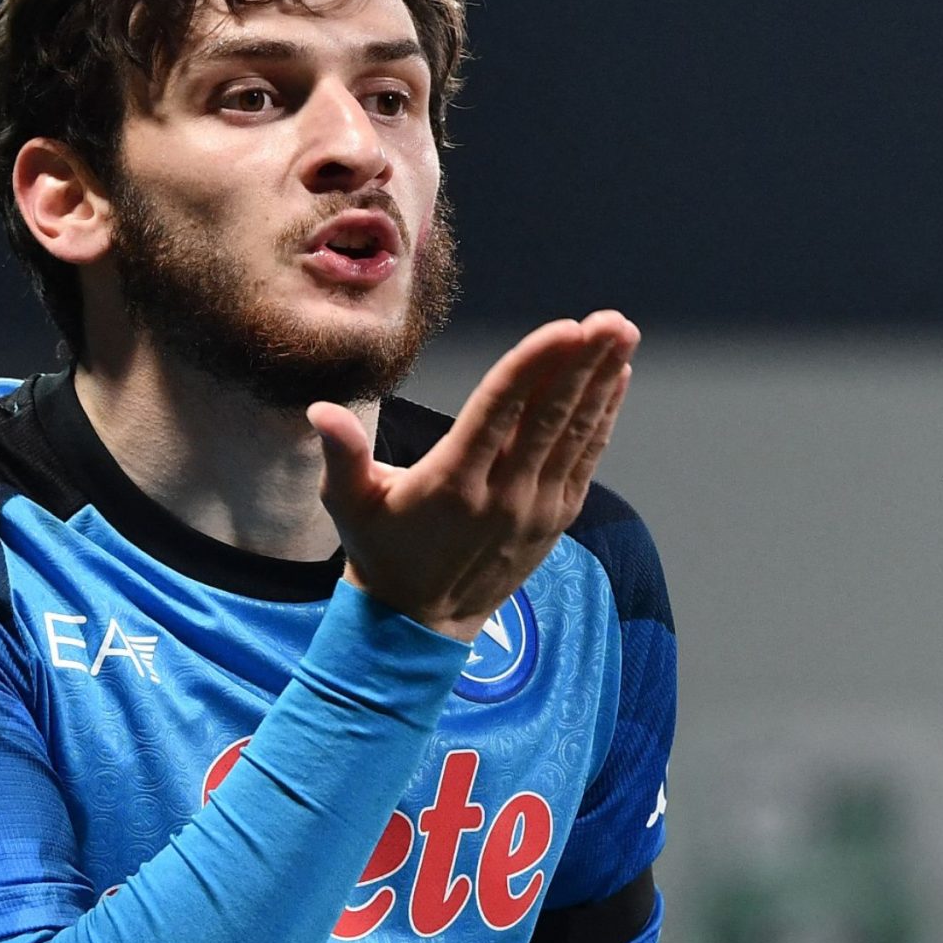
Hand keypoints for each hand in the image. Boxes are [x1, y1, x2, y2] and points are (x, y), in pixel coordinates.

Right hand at [308, 310, 638, 641]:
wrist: (419, 622)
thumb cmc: (381, 551)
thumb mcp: (350, 505)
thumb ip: (342, 455)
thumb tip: (320, 409)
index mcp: (452, 482)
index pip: (500, 411)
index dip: (534, 366)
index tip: (565, 328)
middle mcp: (501, 494)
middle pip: (549, 417)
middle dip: (583, 364)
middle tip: (612, 320)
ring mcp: (534, 508)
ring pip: (574, 436)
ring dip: (601, 383)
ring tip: (622, 334)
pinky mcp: (555, 519)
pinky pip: (585, 461)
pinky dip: (603, 419)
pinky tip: (615, 380)